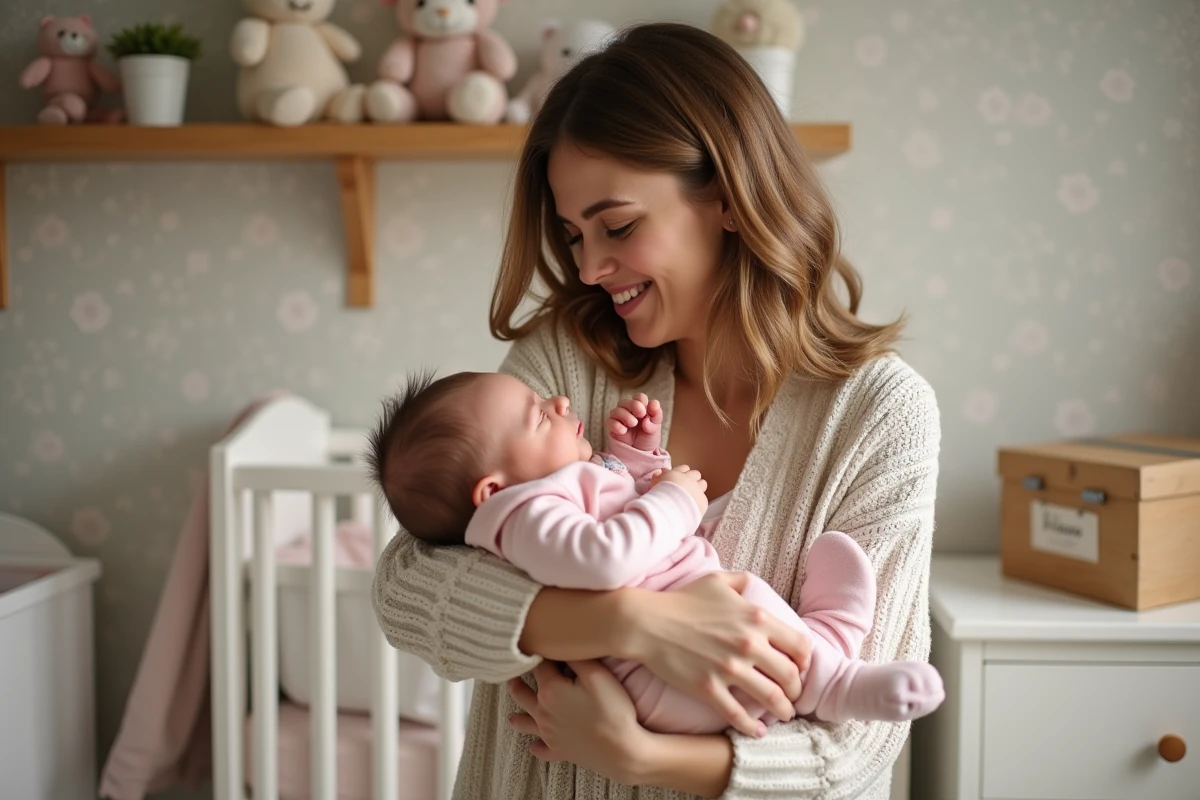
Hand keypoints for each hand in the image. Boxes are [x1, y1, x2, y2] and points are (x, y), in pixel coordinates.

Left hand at [507, 660, 646, 783]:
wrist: (621, 751)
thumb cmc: (612, 710)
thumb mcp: (597, 675)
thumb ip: (576, 658)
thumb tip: (560, 647)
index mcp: (550, 691)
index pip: (538, 666)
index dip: (540, 655)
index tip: (540, 647)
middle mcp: (543, 712)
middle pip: (523, 693)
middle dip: (517, 682)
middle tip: (512, 675)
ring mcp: (549, 734)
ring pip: (526, 723)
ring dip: (518, 717)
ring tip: (511, 716)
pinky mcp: (558, 751)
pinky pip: (541, 750)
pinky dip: (537, 746)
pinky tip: (535, 745)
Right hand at [607, 393, 662, 451]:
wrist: (640, 455)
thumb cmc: (648, 439)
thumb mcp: (656, 428)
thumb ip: (656, 416)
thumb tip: (654, 404)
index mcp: (640, 408)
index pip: (639, 397)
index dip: (642, 401)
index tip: (647, 412)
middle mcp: (627, 411)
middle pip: (626, 401)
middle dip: (634, 405)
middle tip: (641, 414)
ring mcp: (618, 419)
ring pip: (616, 410)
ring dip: (625, 415)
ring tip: (633, 424)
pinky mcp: (612, 428)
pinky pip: (610, 422)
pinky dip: (616, 425)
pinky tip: (624, 431)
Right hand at [622, 572, 811, 736]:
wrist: (645, 622)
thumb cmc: (680, 600)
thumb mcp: (716, 580)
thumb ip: (742, 582)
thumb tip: (755, 588)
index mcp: (755, 617)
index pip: (799, 644)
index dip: (805, 660)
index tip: (801, 667)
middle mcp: (748, 644)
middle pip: (790, 675)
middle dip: (796, 689)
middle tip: (793, 694)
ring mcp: (728, 669)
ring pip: (771, 698)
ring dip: (783, 710)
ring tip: (784, 714)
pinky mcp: (708, 689)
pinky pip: (738, 714)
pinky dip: (753, 727)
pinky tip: (758, 731)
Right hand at [651, 465, 707, 514]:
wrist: (669, 511)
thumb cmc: (659, 498)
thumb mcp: (654, 485)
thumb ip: (658, 477)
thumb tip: (661, 472)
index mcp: (677, 474)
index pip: (684, 468)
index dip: (682, 473)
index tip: (678, 480)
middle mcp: (689, 479)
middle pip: (695, 474)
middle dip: (692, 479)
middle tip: (686, 487)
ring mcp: (697, 489)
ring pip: (703, 483)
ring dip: (698, 487)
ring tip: (692, 496)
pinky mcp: (703, 500)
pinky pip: (703, 498)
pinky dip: (699, 501)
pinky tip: (693, 506)